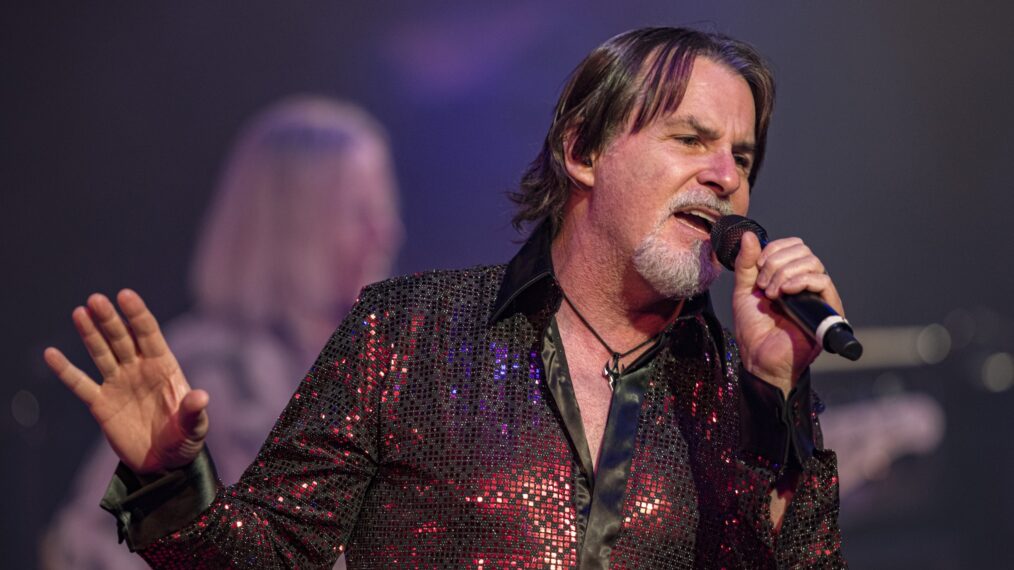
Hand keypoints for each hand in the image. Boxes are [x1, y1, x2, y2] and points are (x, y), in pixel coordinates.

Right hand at [44, 289, 208, 473]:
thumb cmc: (184, 440)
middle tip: (96, 299)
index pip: (149, 334)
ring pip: (101, 353)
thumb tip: (201, 396)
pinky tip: (51, 354)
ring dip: (90, 334)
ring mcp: (118, 383)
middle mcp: (139, 369)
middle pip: (122, 338)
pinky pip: (80, 384)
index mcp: (163, 367)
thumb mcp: (194, 427)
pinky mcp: (101, 404)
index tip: (125, 295)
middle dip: (110, 319)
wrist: (163, 462)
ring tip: (79, 312)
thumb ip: (194, 411)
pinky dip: (65, 370)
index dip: (137, 315)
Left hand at [731, 232, 844, 395]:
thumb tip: (749, 235)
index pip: (793, 246)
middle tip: (763, 284)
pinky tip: (785, 292)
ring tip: (772, 293)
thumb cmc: (753, 329)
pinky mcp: (827, 310)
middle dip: (777, 262)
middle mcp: (806, 284)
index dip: (775, 249)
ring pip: (813, 263)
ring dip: (786, 272)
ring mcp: (817, 296)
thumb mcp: (744, 290)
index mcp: (789, 277)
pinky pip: (823, 282)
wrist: (759, 357)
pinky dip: (802, 280)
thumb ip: (747, 263)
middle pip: (803, 251)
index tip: (758, 266)